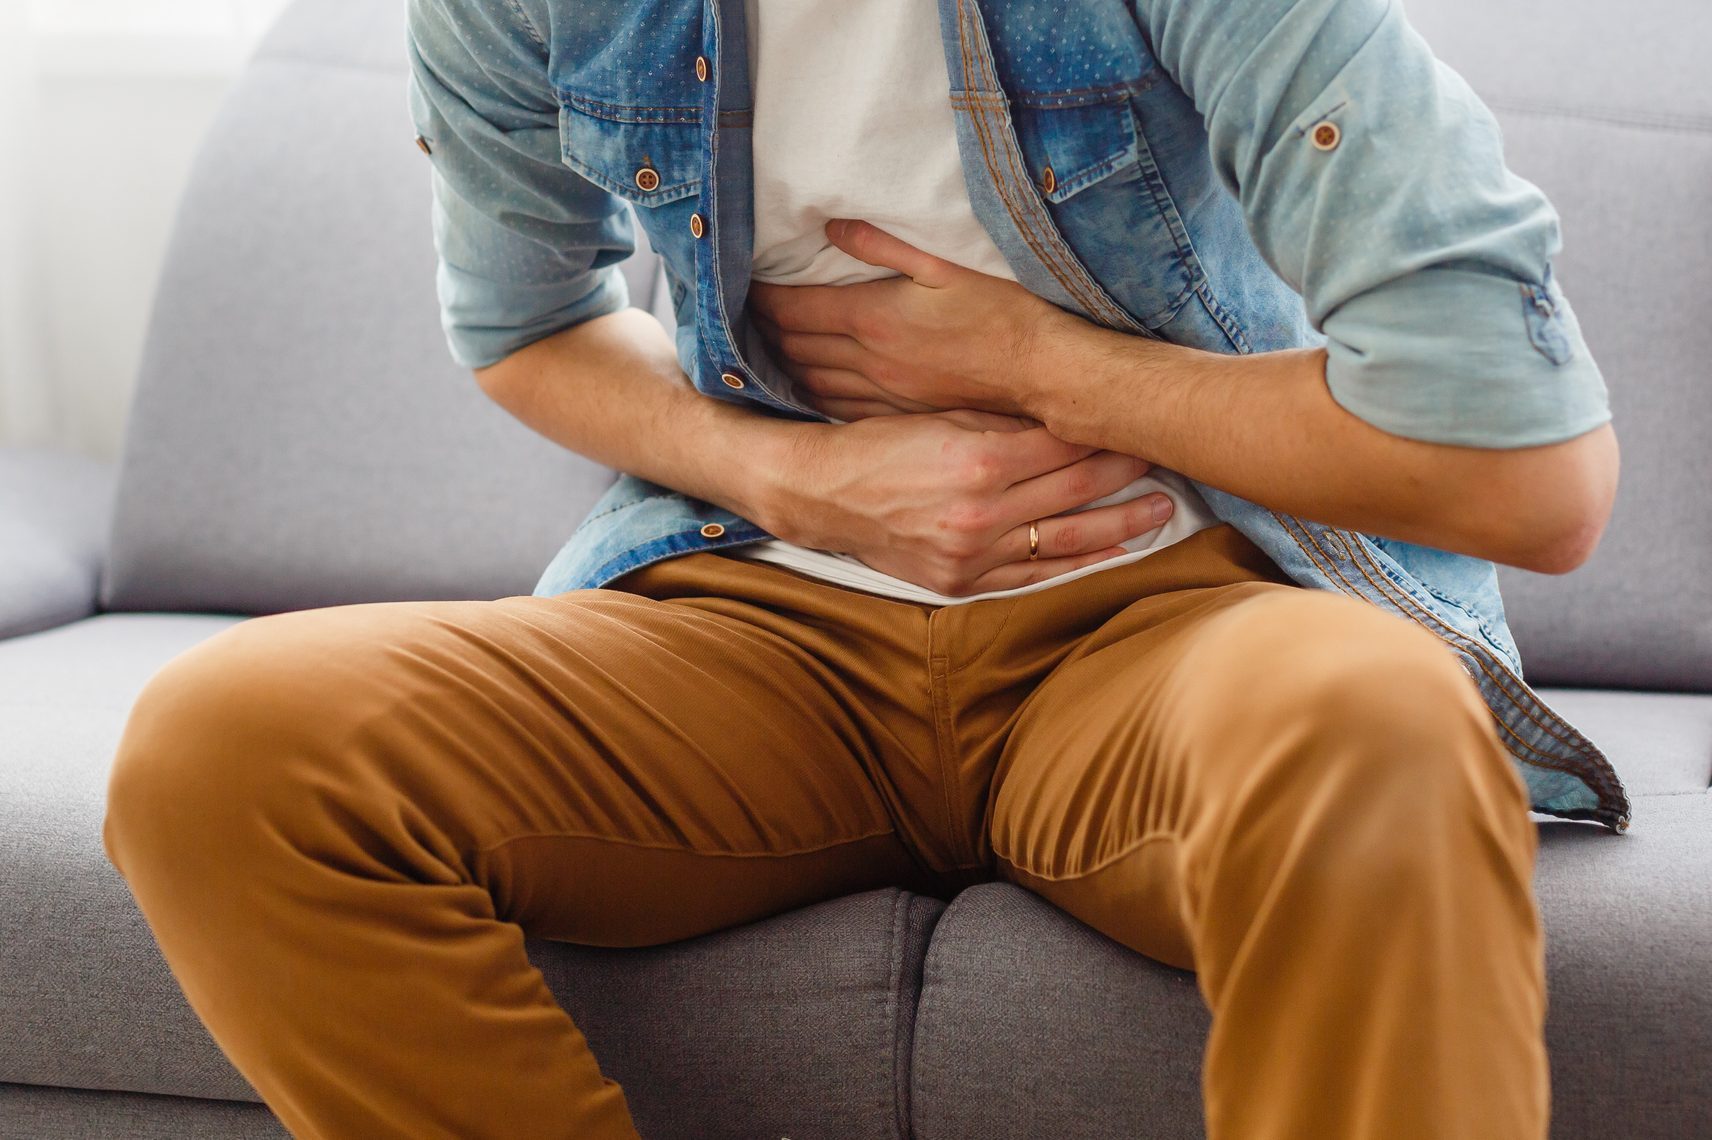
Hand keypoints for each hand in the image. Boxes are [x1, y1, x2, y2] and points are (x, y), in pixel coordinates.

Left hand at [747, 219, 1069, 421]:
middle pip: (793, 346)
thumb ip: (883, 247)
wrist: (1039, 372)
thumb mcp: (943, 265)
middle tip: (744, 315)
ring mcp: (881, 392)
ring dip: (781, 364)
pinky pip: (837, 407)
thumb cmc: (1000, 312)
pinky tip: (806, 386)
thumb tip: (832, 228)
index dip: (762, 299)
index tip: (742, 287)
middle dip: (762, 330)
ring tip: (764, 349)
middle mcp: (869, 359)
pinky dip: (811, 394)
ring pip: (809, 380)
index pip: (796, 308)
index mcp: (873, 317)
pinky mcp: (898, 413)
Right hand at [766, 408, 1174, 596]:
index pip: (1064, 442)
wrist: (821, 495)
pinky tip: (1113, 555)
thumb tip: (1062, 415)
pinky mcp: (961, 581)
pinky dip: (1075, 567)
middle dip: (1126, 471)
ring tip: (1161, 510)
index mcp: (978, 458)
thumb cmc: (878, 445)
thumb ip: (1002, 420)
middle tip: (1167, 457)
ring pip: (1065, 539)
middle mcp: (982, 510)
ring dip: (1120, 524)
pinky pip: (1032, 578)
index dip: (1106, 430)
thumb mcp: (939, 416)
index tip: (1137, 420)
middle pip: (1075, 487)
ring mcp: (973, 552)